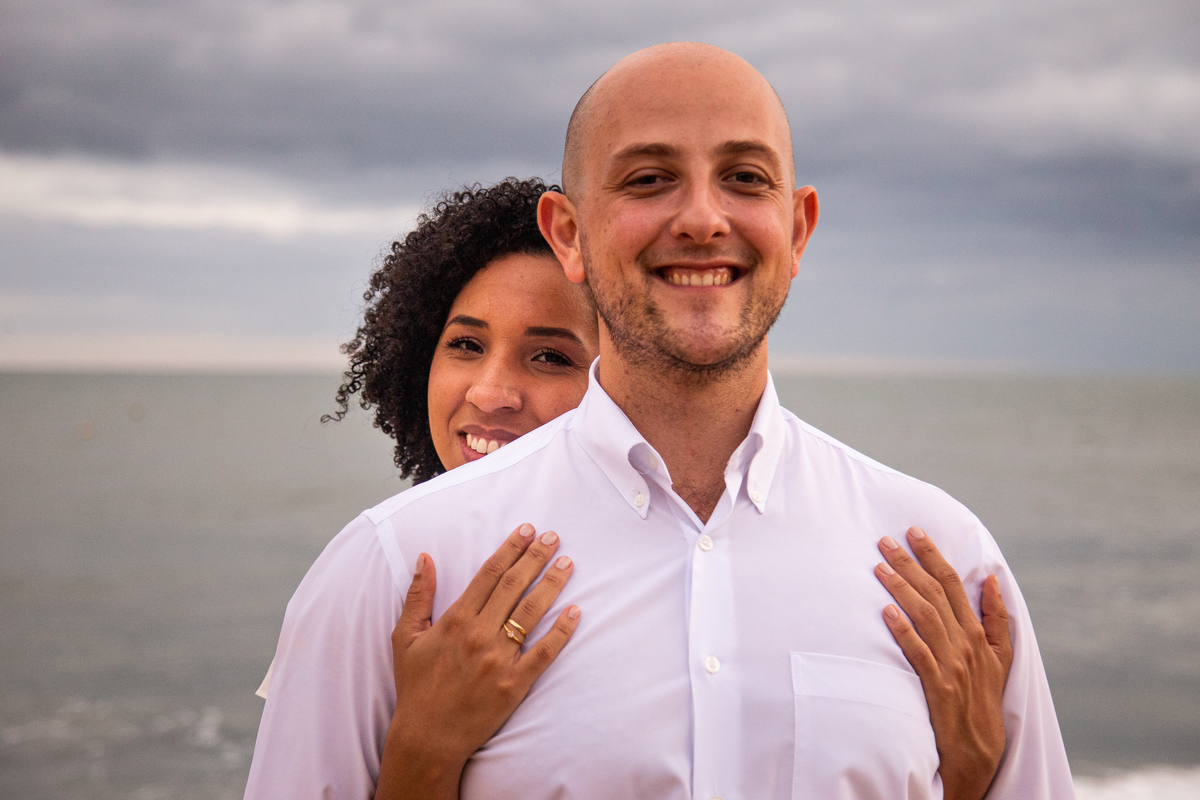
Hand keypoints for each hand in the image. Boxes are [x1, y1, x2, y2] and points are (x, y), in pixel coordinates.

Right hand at [376, 523, 580, 799]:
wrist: (427, 737)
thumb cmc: (416, 686)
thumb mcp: (405, 637)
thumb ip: (418, 595)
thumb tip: (424, 557)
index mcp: (455, 620)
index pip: (488, 574)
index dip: (509, 549)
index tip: (526, 530)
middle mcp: (479, 635)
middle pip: (513, 586)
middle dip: (535, 557)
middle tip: (553, 537)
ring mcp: (499, 659)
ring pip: (531, 613)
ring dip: (552, 584)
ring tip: (567, 563)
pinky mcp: (515, 684)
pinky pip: (544, 653)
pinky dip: (561, 632)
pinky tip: (575, 612)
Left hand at [875, 527, 1013, 799]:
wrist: (978, 752)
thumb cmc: (984, 701)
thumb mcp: (1001, 658)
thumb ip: (996, 618)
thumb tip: (991, 579)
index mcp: (978, 633)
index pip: (953, 584)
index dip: (933, 555)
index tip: (914, 531)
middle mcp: (966, 644)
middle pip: (935, 593)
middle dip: (910, 563)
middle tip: (884, 540)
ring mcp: (953, 665)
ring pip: (925, 617)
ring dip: (901, 588)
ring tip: (879, 567)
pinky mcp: (939, 687)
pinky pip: (919, 653)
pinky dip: (903, 631)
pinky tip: (886, 612)